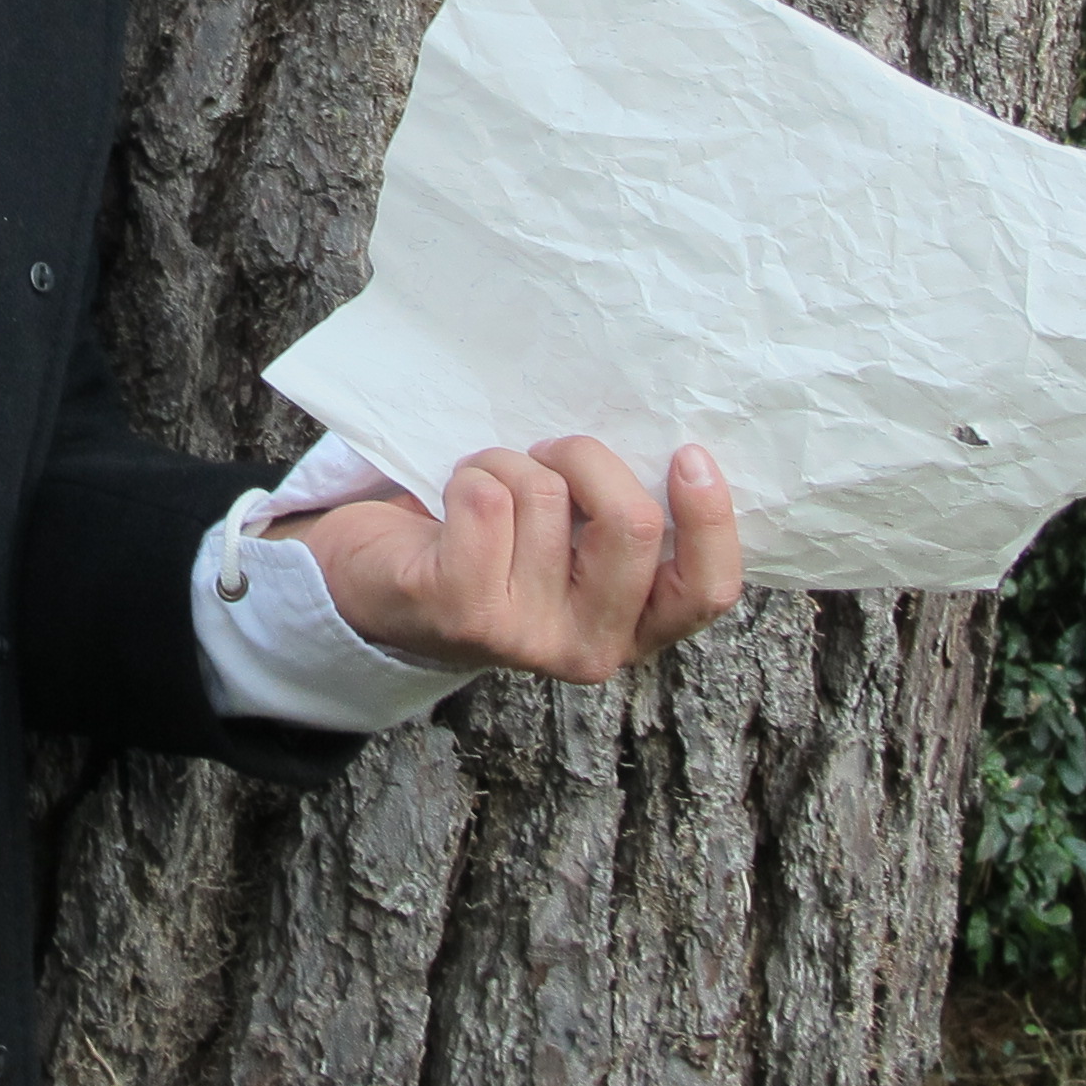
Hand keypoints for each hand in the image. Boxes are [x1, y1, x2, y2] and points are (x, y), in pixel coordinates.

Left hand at [270, 439, 743, 682]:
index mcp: (633, 628)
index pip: (707, 591)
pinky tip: (452, 502)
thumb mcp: (570, 543)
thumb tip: (664, 437)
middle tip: (549, 453)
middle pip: (631, 524)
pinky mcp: (464, 612)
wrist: (375, 586)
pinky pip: (487, 500)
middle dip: (587, 457)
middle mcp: (589, 648)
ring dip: (509, 464)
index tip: (687, 454)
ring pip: (546, 496)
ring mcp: (525, 638)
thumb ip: (617, 516)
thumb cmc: (489, 547)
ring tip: (486, 490)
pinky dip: (469, 475)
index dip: (710, 518)